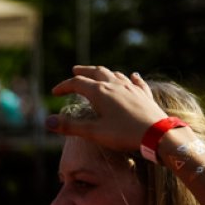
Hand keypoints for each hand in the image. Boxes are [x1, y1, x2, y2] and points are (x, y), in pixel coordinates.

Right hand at [46, 66, 166, 151]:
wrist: (157, 134)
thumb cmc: (123, 133)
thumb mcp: (93, 132)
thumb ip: (70, 126)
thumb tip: (47, 121)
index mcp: (100, 92)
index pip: (77, 83)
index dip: (64, 86)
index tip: (55, 92)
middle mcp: (115, 85)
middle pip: (97, 72)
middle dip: (84, 71)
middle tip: (75, 70)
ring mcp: (132, 88)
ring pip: (115, 74)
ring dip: (104, 73)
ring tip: (98, 74)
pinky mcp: (144, 95)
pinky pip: (136, 82)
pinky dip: (130, 78)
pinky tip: (132, 76)